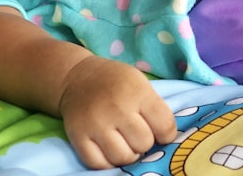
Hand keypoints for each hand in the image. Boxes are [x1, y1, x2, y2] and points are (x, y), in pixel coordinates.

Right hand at [58, 56, 176, 169]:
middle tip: (134, 132)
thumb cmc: (115, 82)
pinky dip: (107, 161)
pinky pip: (99, 164)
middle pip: (144, 144)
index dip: (165, 133)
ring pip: (123, 157)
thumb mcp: (139, 83)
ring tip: (122, 141)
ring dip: (126, 153)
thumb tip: (166, 141)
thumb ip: (154, 108)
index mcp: (136, 91)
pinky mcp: (78, 136)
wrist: (76, 76)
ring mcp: (95, 123)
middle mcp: (116, 107)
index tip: (157, 129)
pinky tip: (108, 147)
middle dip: (143, 142)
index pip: (165, 126)